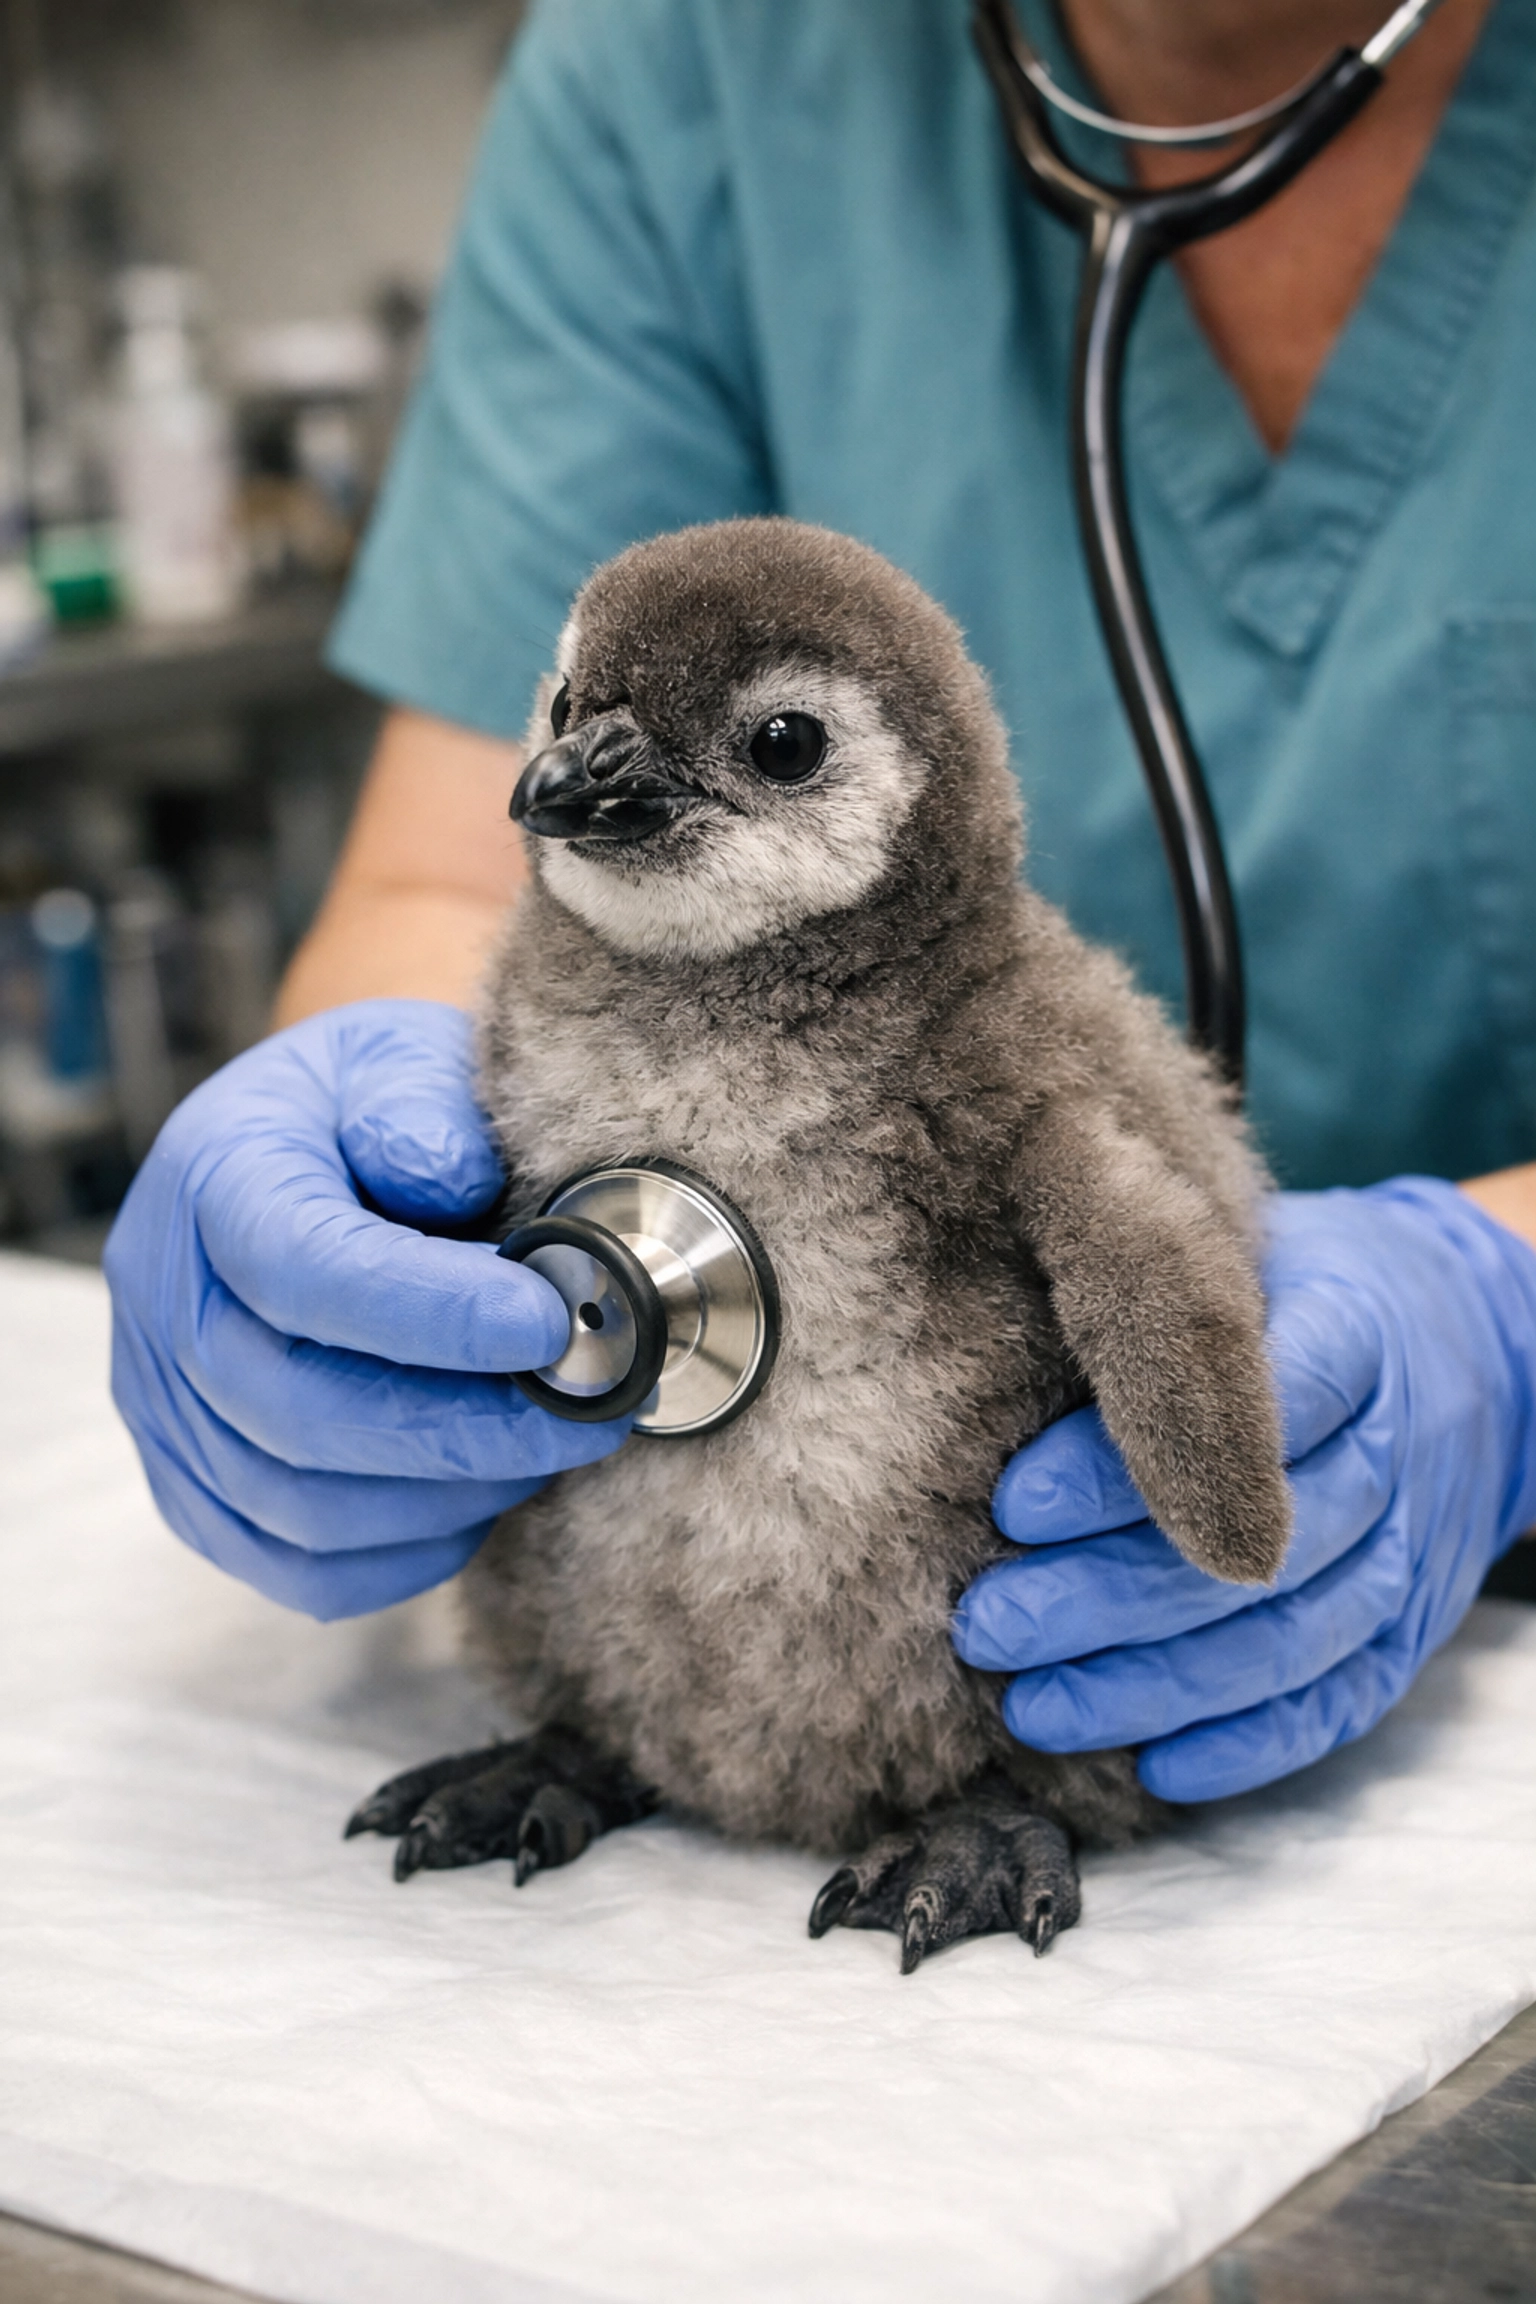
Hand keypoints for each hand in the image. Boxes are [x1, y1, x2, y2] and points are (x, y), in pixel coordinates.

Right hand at [105, 999, 626, 1617]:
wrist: (320, 1148)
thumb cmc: (378, 1108)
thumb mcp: (405, 1059)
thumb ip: (424, 1109)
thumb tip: (454, 1182)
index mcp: (213, 1174)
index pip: (304, 1269)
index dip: (433, 1316)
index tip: (552, 1327)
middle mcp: (162, 1298)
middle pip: (297, 1410)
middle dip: (465, 1429)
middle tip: (590, 1412)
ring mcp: (163, 1405)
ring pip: (298, 1506)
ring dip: (448, 1495)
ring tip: (548, 1446)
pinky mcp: (195, 1485)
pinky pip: (294, 1567)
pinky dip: (404, 1554)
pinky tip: (483, 1497)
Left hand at [953, 1180, 1535, 1801]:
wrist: (1475, 1343)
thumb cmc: (1302, 1294)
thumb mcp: (1248, 1254)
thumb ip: (1156, 1297)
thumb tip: (983, 1343)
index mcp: (1353, 1340)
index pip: (1238, 1415)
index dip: (1123, 1470)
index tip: (1013, 1503)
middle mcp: (1389, 1456)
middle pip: (1251, 1548)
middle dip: (1105, 1597)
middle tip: (988, 1620)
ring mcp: (1407, 1555)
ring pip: (1282, 1643)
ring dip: (1152, 1688)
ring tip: (1033, 1705)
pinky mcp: (1407, 1632)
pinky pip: (1331, 1707)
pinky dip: (1243, 1746)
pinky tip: (1151, 1767)